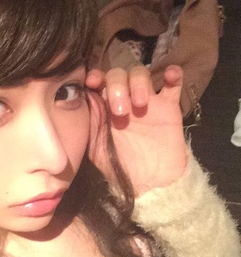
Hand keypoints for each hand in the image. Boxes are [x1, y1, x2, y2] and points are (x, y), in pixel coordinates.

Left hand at [86, 65, 186, 195]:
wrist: (150, 183)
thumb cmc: (119, 166)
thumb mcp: (97, 148)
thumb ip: (90, 124)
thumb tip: (81, 98)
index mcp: (104, 107)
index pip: (98, 81)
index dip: (95, 77)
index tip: (92, 82)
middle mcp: (124, 99)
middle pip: (118, 74)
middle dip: (117, 86)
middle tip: (120, 110)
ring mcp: (147, 101)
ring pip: (141, 73)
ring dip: (138, 82)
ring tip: (140, 104)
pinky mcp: (168, 106)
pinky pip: (174, 84)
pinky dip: (175, 74)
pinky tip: (172, 75)